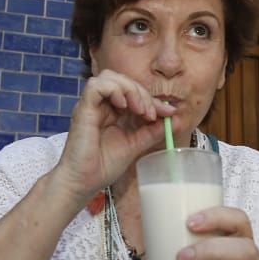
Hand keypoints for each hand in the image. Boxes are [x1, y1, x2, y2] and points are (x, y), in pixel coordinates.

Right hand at [53, 70, 175, 200]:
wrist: (84, 182)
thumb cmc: (104, 166)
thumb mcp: (136, 145)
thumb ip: (152, 131)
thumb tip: (176, 119)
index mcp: (113, 112)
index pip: (133, 91)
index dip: (152, 99)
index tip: (168, 112)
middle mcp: (101, 105)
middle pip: (122, 80)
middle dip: (142, 93)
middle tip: (150, 114)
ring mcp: (91, 105)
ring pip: (109, 77)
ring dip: (129, 89)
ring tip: (138, 110)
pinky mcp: (83, 108)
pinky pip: (96, 85)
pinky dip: (114, 90)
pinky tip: (123, 106)